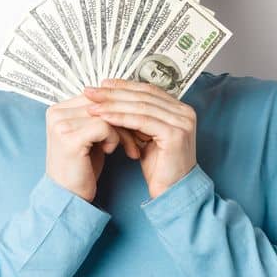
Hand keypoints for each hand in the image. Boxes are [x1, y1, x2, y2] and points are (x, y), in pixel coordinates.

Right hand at [46, 93, 141, 202]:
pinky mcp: (69, 138)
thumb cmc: (83, 167)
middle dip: (127, 119)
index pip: (99, 96)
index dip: (120, 109)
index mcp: (60, 109)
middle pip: (104, 103)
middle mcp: (56, 113)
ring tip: (128, 147)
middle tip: (141, 135)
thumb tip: (126, 98)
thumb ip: (102, 116)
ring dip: (124, 131)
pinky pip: (105, 127)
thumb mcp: (93, 136)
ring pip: (108, 114)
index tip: (135, 124)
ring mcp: (61, 124)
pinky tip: (110, 151)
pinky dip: (115, 139)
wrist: (69, 196)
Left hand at [84, 78, 197, 198]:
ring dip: (113, 105)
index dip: (124, 86)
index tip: (102, 84)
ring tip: (92, 105)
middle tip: (91, 91)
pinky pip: (142, 121)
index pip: (149, 90)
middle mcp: (185, 112)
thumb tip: (113, 100)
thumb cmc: (160, 168)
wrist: (172, 192)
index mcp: (180, 110)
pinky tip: (104, 117)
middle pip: (144, 96)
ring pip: (141, 106)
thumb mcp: (147, 136)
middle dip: (115, 93)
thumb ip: (137, 118)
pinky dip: (121, 117)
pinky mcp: (175, 134)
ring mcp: (182, 122)